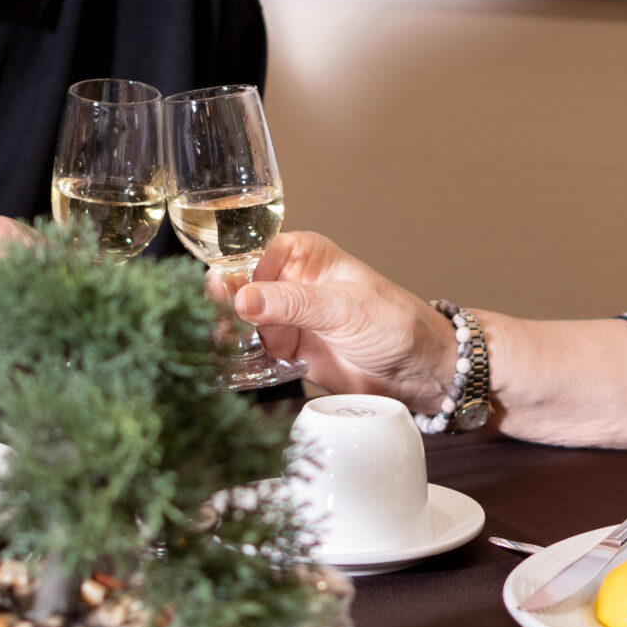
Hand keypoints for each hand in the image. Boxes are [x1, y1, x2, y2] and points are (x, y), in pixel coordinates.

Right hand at [234, 230, 459, 411]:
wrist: (417, 372)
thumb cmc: (394, 324)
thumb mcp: (343, 309)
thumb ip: (294, 304)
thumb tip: (243, 298)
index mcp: (304, 255)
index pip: (252, 254)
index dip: (230, 271)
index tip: (217, 294)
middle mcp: (290, 282)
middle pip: (239, 287)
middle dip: (220, 304)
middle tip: (210, 324)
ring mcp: (286, 317)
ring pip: (240, 321)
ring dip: (224, 333)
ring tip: (213, 347)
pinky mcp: (287, 350)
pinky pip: (251, 351)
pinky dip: (238, 358)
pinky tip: (225, 364)